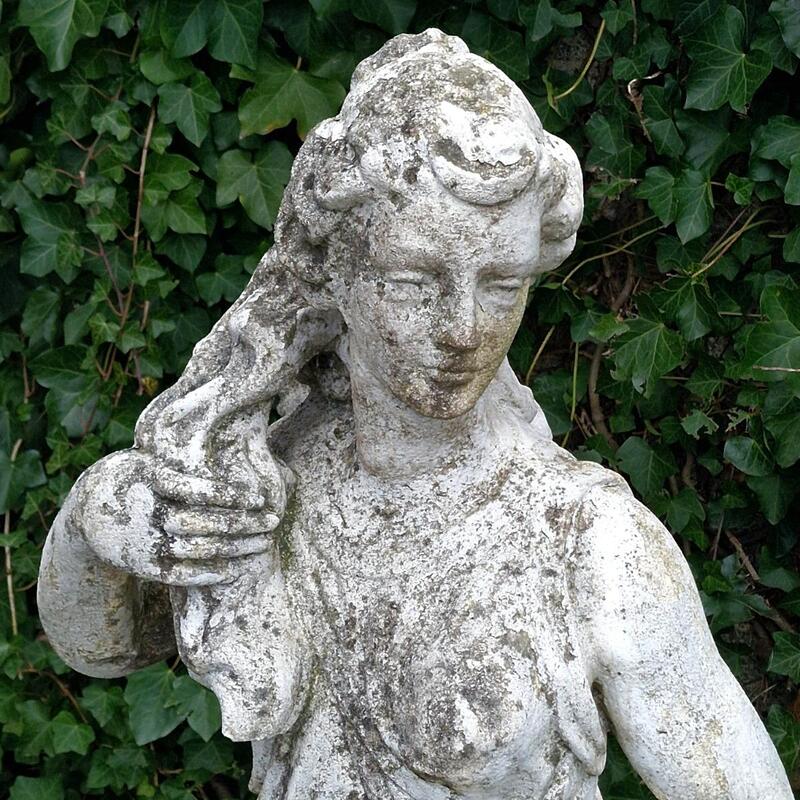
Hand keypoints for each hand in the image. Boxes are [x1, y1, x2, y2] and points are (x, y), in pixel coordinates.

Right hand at [76, 450, 285, 586]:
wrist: (89, 510)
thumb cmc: (138, 475)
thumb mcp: (152, 455)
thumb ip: (185, 455)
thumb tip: (239, 437)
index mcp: (151, 479)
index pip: (197, 490)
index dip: (231, 495)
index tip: (259, 498)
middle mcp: (148, 511)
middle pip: (205, 522)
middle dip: (244, 523)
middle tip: (273, 521)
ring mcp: (144, 541)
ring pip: (198, 548)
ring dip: (236, 548)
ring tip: (263, 542)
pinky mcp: (142, 565)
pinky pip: (178, 575)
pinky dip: (207, 572)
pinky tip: (232, 568)